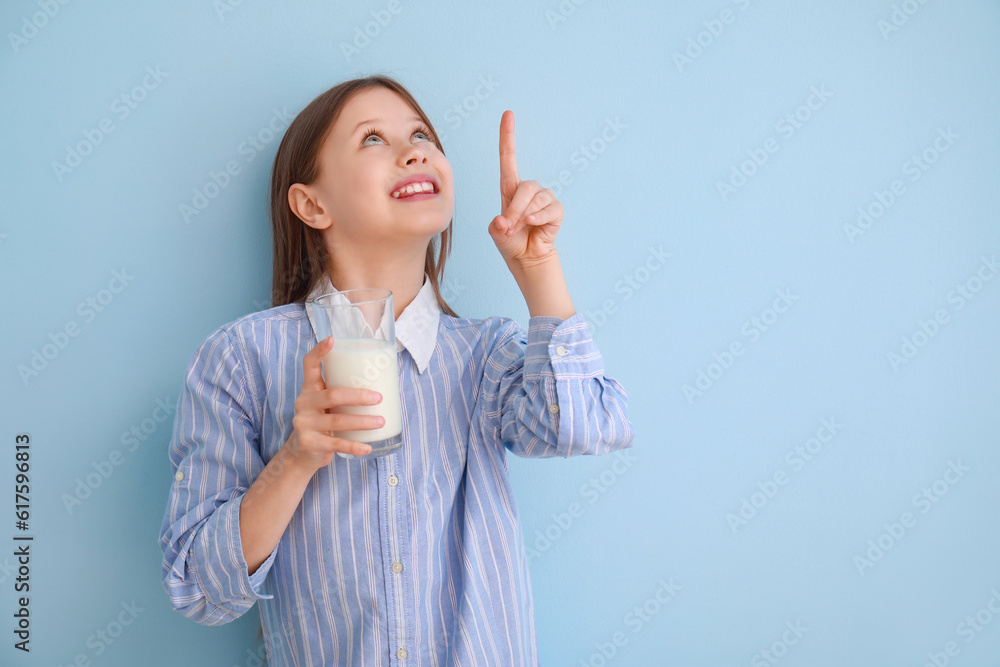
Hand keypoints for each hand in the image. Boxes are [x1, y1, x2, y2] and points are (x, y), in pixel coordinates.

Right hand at [285, 337, 385, 468]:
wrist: (301, 454)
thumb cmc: (321, 424)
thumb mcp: (325, 406)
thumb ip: (341, 394)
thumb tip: (381, 383)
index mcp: (309, 390)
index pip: (309, 365)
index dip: (319, 351)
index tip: (332, 339)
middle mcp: (304, 404)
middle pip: (333, 395)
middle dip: (358, 396)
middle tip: (379, 398)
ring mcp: (305, 424)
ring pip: (338, 420)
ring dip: (363, 421)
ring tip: (381, 421)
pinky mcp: (311, 443)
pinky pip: (337, 444)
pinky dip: (355, 446)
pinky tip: (368, 447)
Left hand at [488, 110, 564, 267]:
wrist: (526, 258)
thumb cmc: (511, 242)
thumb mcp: (497, 233)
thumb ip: (497, 226)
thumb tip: (503, 220)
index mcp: (510, 189)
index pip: (508, 158)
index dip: (507, 136)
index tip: (507, 114)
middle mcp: (528, 190)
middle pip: (525, 187)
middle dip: (515, 208)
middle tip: (508, 227)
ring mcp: (544, 198)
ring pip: (536, 198)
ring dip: (524, 216)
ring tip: (519, 229)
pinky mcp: (556, 210)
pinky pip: (549, 209)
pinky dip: (539, 217)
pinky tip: (534, 225)